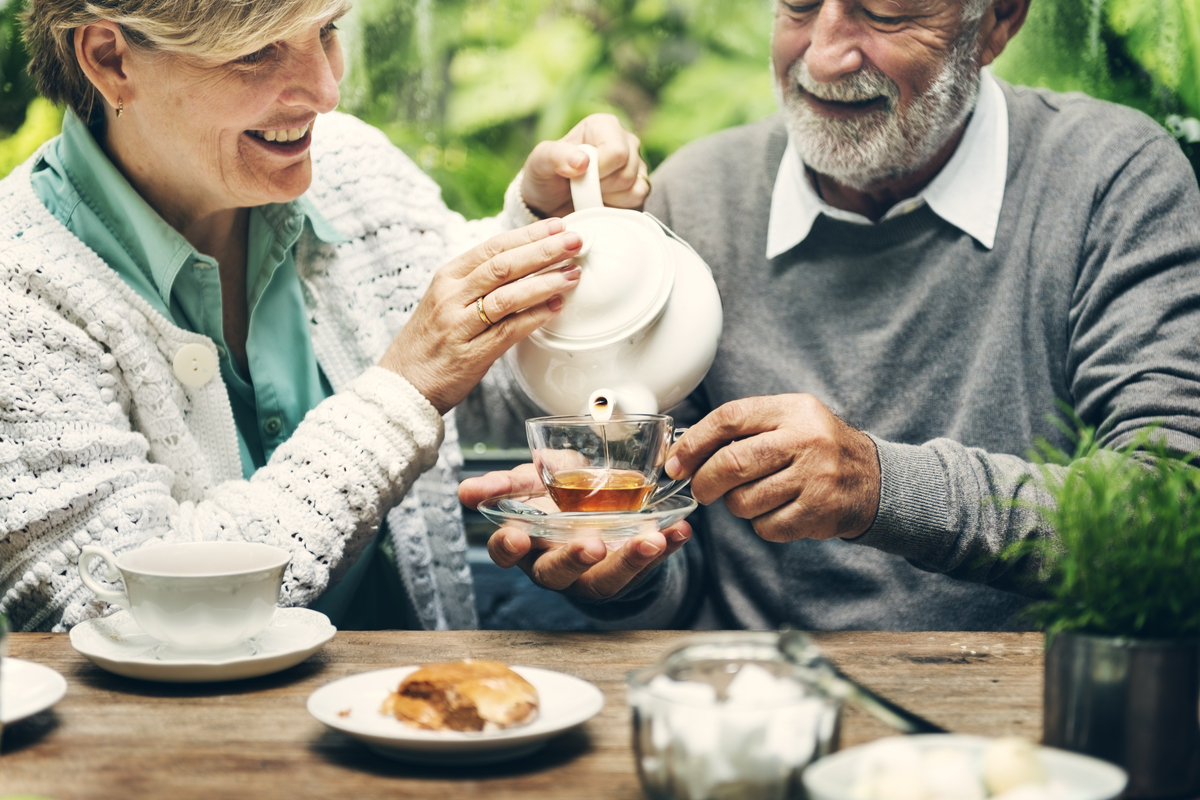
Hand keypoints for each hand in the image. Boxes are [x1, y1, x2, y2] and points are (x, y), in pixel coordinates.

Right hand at [379, 219, 581, 413]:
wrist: (401, 384)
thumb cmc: (429, 343)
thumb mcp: (445, 302)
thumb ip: (478, 284)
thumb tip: (524, 267)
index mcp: (447, 278)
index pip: (492, 246)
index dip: (528, 235)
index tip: (558, 227)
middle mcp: (451, 296)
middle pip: (503, 265)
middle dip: (543, 250)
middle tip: (575, 242)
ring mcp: (459, 325)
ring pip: (508, 296)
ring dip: (545, 282)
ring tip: (572, 274)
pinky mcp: (470, 354)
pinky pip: (508, 330)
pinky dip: (535, 317)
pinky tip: (556, 308)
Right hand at [458, 464, 691, 600]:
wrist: (598, 505)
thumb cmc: (559, 498)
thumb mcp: (533, 483)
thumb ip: (505, 483)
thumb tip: (468, 490)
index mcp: (527, 544)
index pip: (507, 553)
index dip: (508, 547)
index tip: (516, 535)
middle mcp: (557, 565)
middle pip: (558, 573)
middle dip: (574, 560)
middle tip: (593, 545)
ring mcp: (593, 574)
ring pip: (607, 579)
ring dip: (630, 560)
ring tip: (652, 540)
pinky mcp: (629, 573)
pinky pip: (649, 567)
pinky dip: (668, 547)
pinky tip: (680, 530)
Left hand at [520, 113, 648, 217]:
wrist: (551, 204)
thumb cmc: (546, 177)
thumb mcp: (539, 163)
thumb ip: (556, 156)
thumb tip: (582, 162)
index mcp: (603, 125)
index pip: (616, 151)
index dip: (598, 172)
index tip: (578, 177)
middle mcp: (625, 140)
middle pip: (627, 172)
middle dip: (601, 187)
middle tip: (581, 186)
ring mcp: (636, 163)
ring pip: (635, 188)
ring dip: (608, 197)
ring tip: (589, 192)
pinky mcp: (641, 186)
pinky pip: (639, 199)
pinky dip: (618, 206)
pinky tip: (602, 200)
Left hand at [665, 394, 880, 541]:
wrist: (873, 479)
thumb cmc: (815, 448)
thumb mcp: (789, 420)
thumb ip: (743, 428)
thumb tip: (682, 449)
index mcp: (792, 410)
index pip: (729, 418)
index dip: (693, 442)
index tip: (676, 462)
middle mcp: (806, 440)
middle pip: (732, 463)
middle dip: (704, 482)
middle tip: (700, 490)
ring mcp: (815, 478)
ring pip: (744, 501)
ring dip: (736, 505)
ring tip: (753, 496)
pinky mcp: (820, 513)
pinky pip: (766, 526)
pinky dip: (761, 524)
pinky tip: (777, 511)